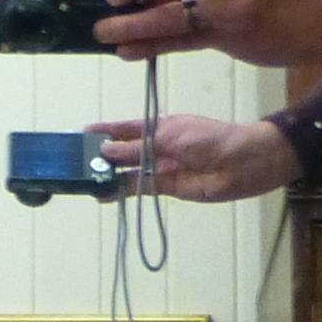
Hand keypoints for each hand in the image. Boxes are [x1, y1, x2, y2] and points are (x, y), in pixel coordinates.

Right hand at [86, 114, 298, 203]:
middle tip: (77, 163)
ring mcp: (162, 167)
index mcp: (160, 127)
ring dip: (110, 176)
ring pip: (129, 171)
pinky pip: (141, 189)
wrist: (244, 162)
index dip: (105, 131)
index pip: (125, 128)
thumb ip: (138, 146)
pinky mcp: (169, 188)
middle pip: (124, 151)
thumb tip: (106, 151)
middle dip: (103, 155)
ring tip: (86, 180)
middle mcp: (158, 147)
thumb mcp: (170, 137)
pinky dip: (123, 191)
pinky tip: (105, 193)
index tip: (82, 134)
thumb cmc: (211, 139)